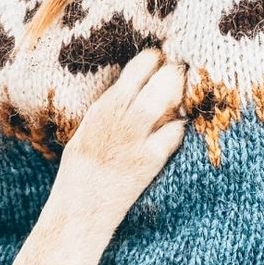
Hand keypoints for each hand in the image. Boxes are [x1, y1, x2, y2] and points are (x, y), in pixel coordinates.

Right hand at [57, 48, 187, 230]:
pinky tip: (178, 127)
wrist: (80, 207)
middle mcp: (120, 117)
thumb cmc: (80, 170)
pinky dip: (178, 128)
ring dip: (177, 93)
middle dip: (171, 73)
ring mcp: (136, 138)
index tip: (159, 57)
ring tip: (183, 91)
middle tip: (179, 70)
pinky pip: (173, 135)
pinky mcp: (150, 160)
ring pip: (166, 102)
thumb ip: (110, 110)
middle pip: (156, 82)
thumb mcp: (88, 130)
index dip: (150, 61)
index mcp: (103, 107)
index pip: (134, 71)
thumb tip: (131, 93)